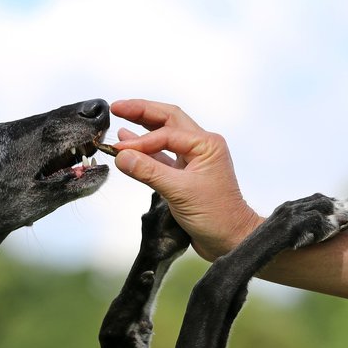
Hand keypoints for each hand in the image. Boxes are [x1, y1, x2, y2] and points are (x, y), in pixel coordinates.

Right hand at [110, 99, 261, 260]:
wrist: (231, 240)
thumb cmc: (216, 216)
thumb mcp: (180, 191)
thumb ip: (149, 171)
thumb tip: (121, 156)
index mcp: (206, 144)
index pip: (166, 133)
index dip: (140, 141)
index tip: (118, 149)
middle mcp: (201, 147)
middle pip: (167, 120)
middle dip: (142, 112)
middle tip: (117, 107)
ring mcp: (193, 161)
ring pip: (164, 136)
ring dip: (142, 129)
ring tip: (120, 120)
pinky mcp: (185, 176)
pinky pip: (162, 157)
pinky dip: (145, 152)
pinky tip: (129, 147)